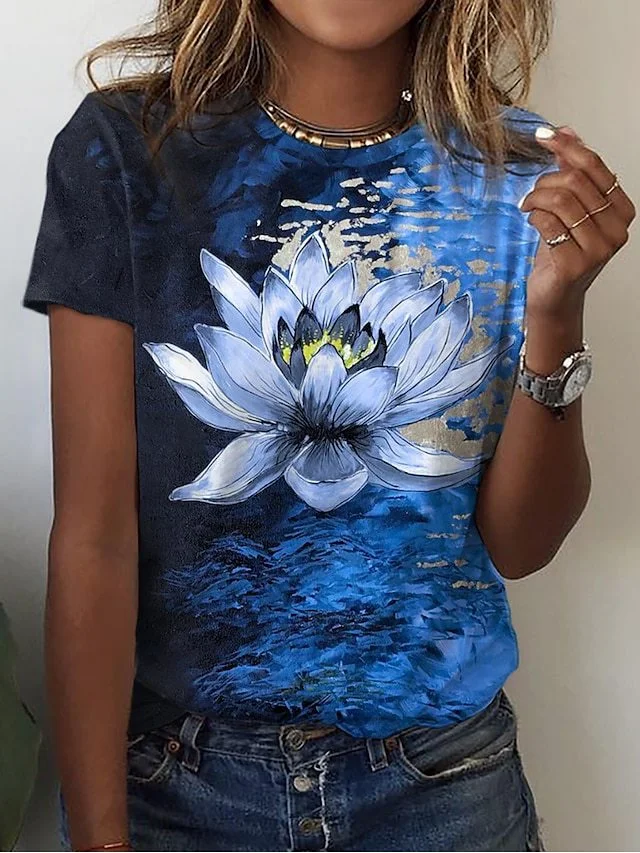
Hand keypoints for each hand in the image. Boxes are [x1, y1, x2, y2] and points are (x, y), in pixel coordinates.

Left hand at [519, 126, 634, 320]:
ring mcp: (599, 248)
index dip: (567, 147)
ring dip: (536, 198)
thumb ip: (571, 171)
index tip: (543, 136)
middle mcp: (616, 229)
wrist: (555, 296)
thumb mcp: (569, 208)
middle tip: (532, 193)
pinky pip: (548, 223)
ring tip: (528, 206)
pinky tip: (531, 222)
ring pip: (561, 200)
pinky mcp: (576, 264)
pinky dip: (534, 217)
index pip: (595, 166)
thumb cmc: (562, 252)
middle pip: (575, 182)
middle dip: (545, 181)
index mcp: (620, 210)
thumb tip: (567, 131)